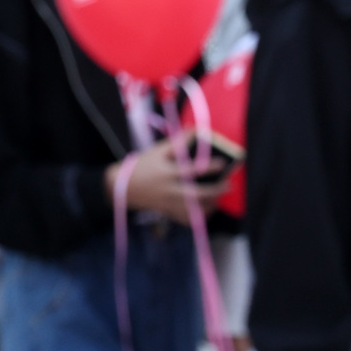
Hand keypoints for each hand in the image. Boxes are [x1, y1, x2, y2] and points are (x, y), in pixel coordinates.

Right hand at [107, 141, 222, 220]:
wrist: (122, 188)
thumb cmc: (143, 165)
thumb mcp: (158, 151)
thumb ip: (179, 142)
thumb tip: (198, 130)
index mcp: (167, 173)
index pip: (191, 170)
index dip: (208, 167)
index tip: (222, 163)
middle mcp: (169, 191)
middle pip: (196, 195)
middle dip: (215, 191)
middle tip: (228, 184)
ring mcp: (168, 204)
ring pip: (193, 211)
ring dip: (210, 205)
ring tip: (220, 196)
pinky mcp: (167, 213)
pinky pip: (186, 219)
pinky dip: (199, 217)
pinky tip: (208, 210)